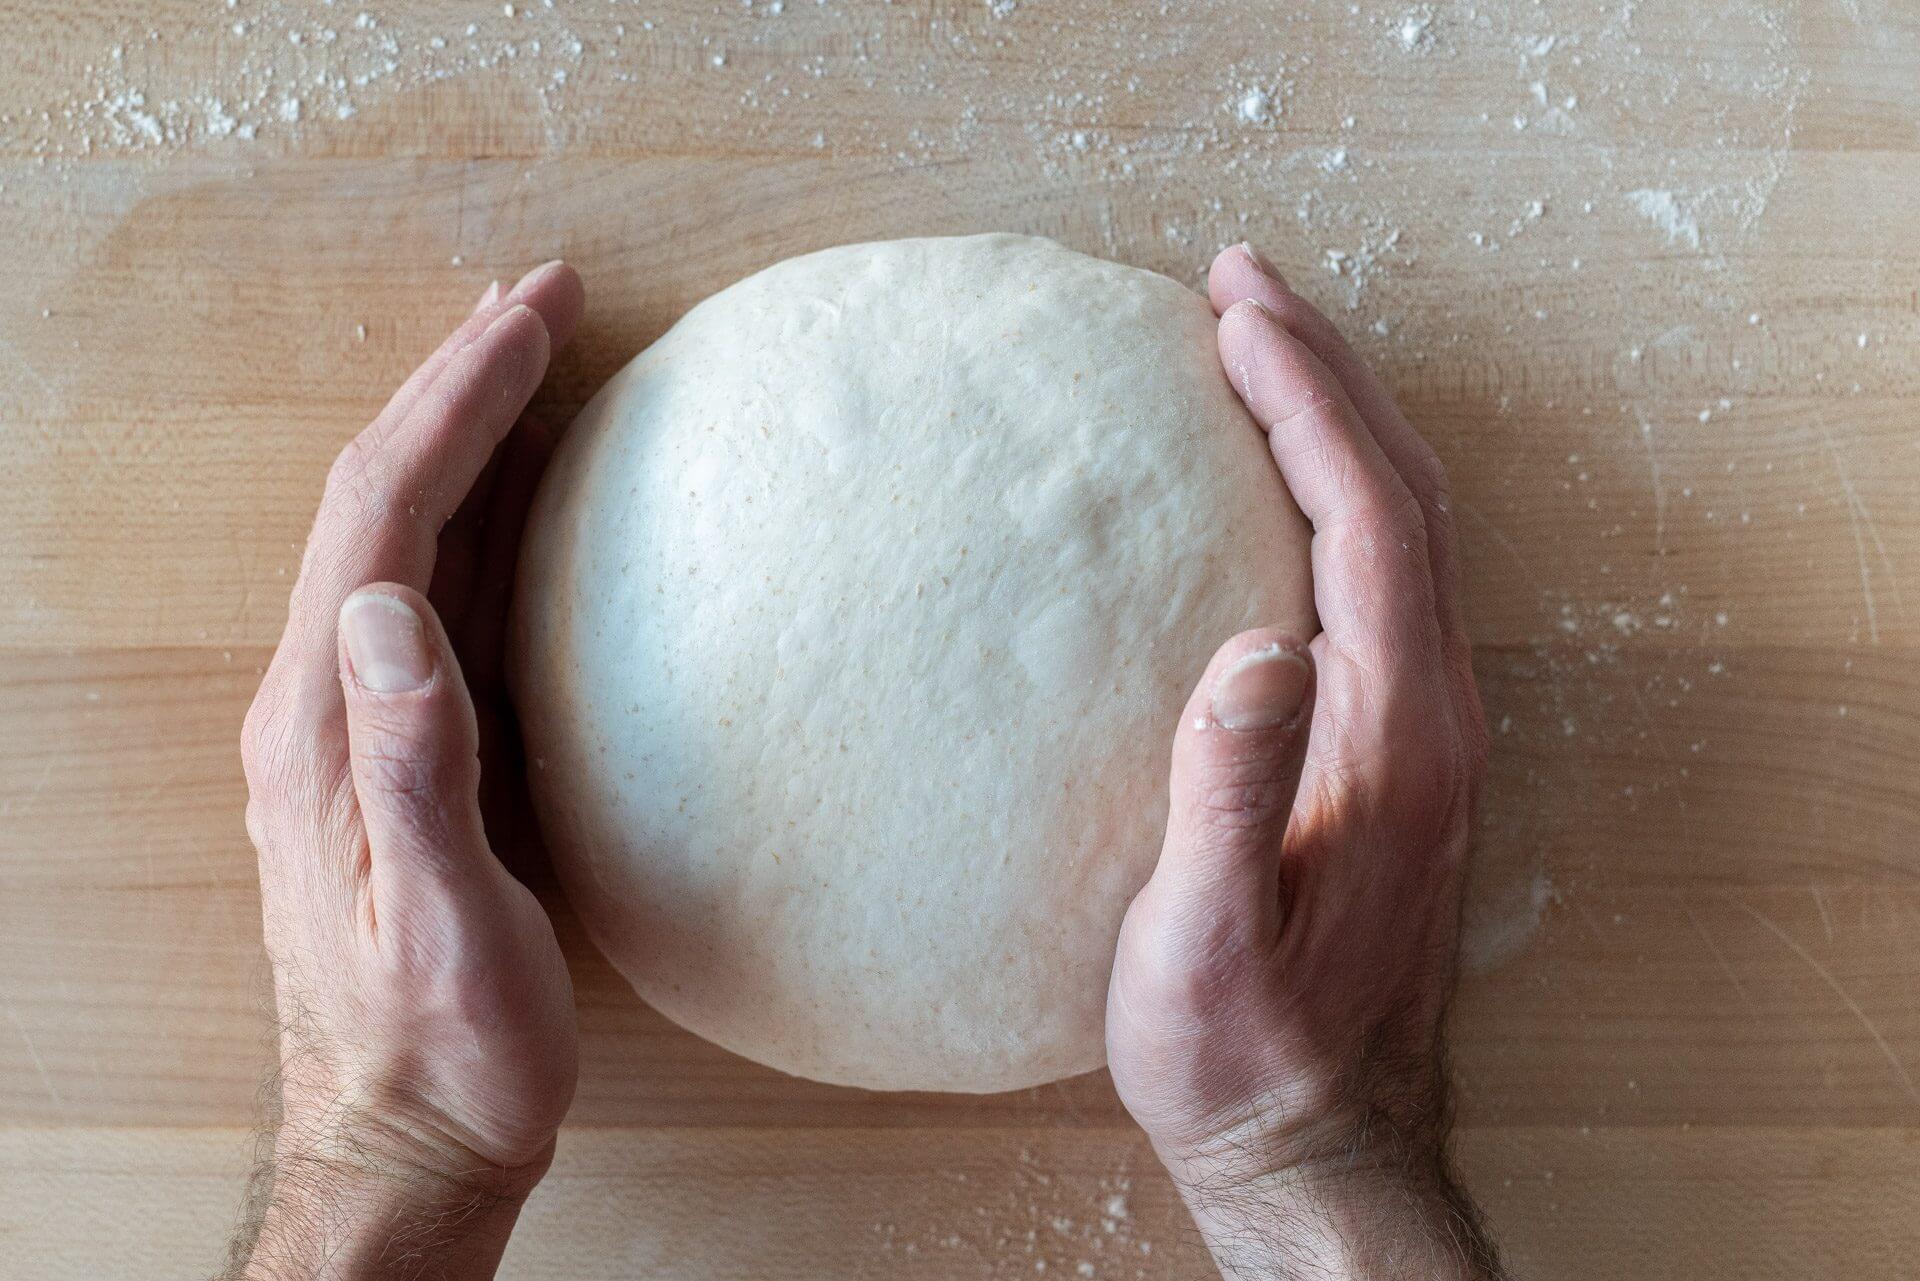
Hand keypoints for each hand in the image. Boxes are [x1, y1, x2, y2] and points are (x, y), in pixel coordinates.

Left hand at [229, 262, 586, 1278]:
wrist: (409, 1144)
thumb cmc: (443, 1048)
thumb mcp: (444, 920)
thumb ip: (412, 763)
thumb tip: (393, 605)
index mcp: (324, 727)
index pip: (383, 517)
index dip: (457, 403)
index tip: (531, 317)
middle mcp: (320, 707)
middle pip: (378, 502)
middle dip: (458, 385)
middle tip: (541, 299)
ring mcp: (349, 728)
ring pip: (398, 539)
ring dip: (460, 438)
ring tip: (527, 361)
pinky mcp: (389, 756)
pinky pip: (425, 599)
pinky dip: (472, 520)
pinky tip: (517, 501)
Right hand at [1106, 245, 1497, 1278]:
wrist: (1315, 1136)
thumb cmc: (1245, 1052)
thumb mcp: (1208, 943)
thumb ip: (1233, 799)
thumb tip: (1250, 652)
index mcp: (1395, 737)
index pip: (1367, 522)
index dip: (1307, 403)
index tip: (1235, 311)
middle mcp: (1430, 715)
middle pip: (1402, 496)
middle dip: (1327, 373)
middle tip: (1240, 283)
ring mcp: (1422, 729)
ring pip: (1403, 529)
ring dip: (1337, 420)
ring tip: (1258, 342)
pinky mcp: (1394, 748)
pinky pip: (1378, 576)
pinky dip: (1332, 490)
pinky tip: (1272, 478)